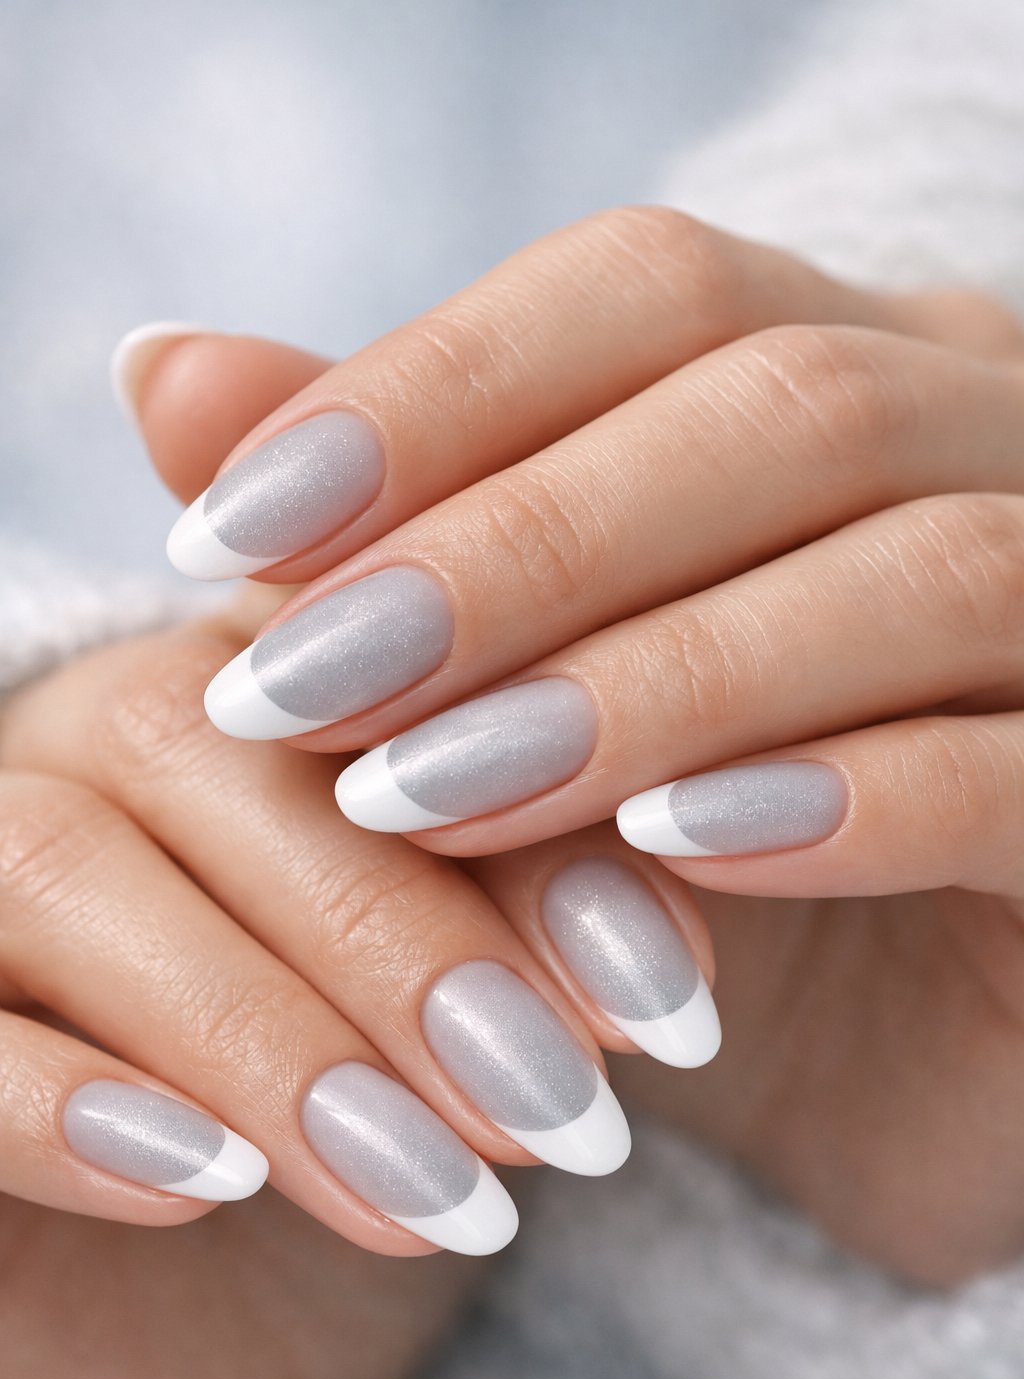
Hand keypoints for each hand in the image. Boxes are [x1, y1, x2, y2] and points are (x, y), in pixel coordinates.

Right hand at [0, 599, 711, 1378]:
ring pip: (63, 869)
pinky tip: (202, 1184)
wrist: (202, 1291)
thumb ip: (551, 939)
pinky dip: (58, 1102)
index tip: (666, 1004)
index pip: (383, 678)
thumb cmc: (370, 1104)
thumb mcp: (481, 1009)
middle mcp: (91, 733)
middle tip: (553, 1116)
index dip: (530, 825)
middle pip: (212, 754)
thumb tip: (653, 971)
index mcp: (248, 681)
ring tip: (428, 1192)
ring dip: (261, 1034)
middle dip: (406, 946)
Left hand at [129, 207, 1023, 1284]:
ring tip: (437, 791)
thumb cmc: (704, 848)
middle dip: (515, 548)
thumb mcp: (537, 685)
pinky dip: (842, 800)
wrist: (905, 1053)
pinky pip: (1015, 768)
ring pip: (913, 570)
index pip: (654, 290)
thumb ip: (389, 532)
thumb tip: (169, 380)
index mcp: (852, 371)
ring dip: (650, 681)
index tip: (227, 528)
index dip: (436, 388)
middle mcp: (993, 446)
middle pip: (779, 407)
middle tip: (302, 684)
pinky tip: (675, 851)